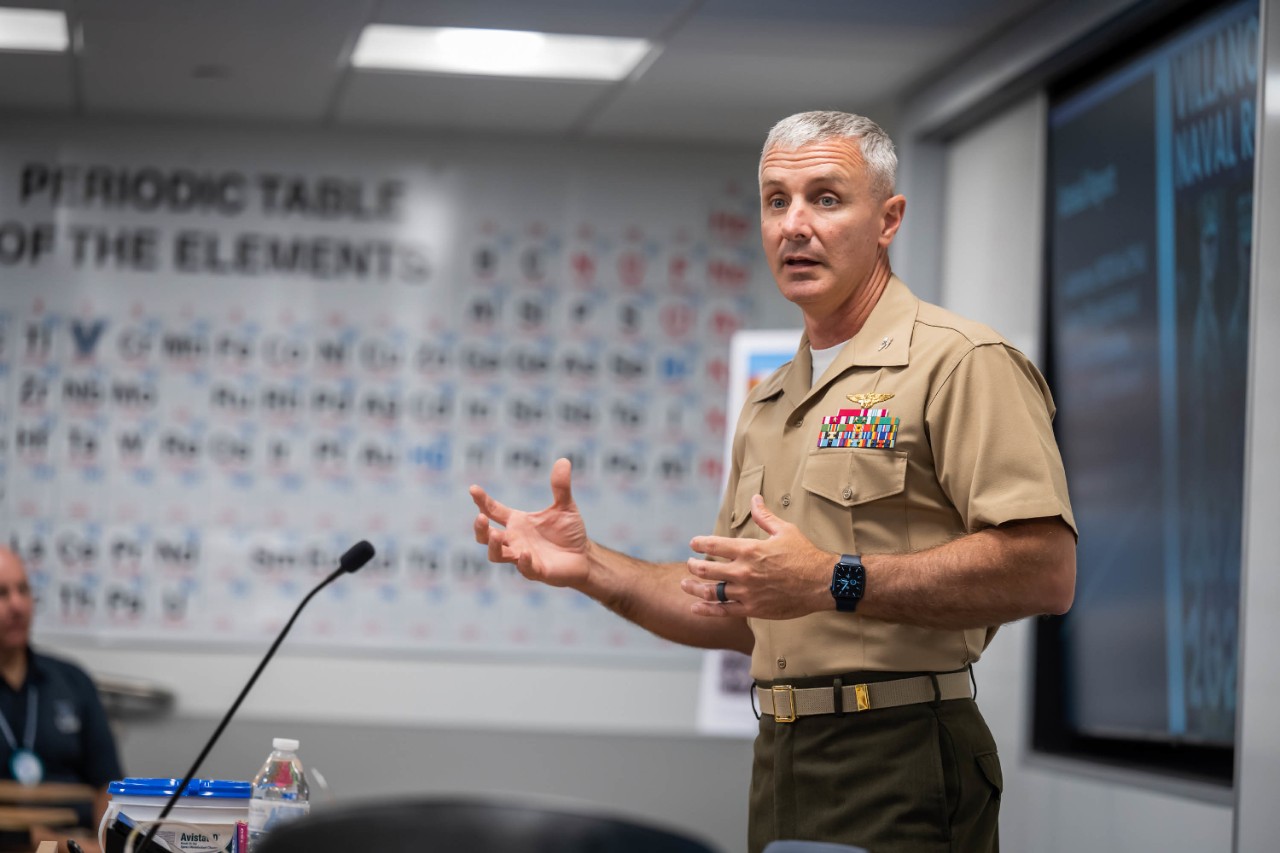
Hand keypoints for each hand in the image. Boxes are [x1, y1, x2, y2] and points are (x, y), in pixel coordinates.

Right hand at [470, 457, 589, 588]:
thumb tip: (563, 460)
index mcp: (517, 522)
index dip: (482, 500)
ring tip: (496, 535)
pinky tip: (526, 553)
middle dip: (480, 528)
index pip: (493, 510)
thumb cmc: (569, 532)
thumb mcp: (565, 506)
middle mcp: (515, 539)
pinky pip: (524, 568)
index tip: (473, 489)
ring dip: (494, 546)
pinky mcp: (536, 570)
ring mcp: (522, 556)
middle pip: (486, 537)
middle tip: (480, 518)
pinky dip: (523, 561)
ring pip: (497, 555)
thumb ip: (560, 486)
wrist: (583, 557)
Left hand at [682, 494, 832, 618]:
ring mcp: (747, 591)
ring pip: (712, 591)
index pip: (714, 545)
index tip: (693, 543)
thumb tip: (754, 498)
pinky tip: (696, 607)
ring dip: (694, 588)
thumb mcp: (784, 530)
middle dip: (694, 566)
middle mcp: (744, 571)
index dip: (700, 543)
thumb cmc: (805, 554)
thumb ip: (764, 516)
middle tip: (690, 564)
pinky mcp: (753, 608)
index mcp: (749, 549)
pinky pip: (724, 610)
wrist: (822, 582)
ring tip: (685, 584)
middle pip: (707, 570)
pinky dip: (707, 609)